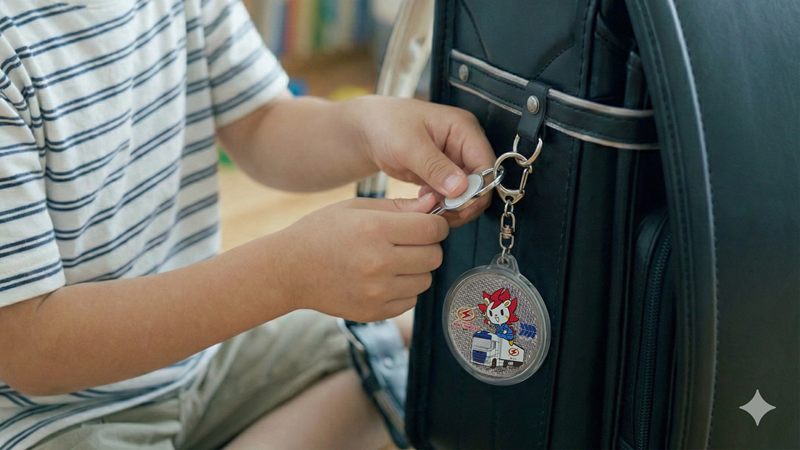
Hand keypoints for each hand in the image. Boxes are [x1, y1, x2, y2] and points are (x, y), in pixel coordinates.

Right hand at [275, 194, 445, 321]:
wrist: (288, 270)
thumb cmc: (321, 232)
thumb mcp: (356, 208)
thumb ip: (398, 207)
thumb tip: (434, 207)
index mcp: (375, 230)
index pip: (432, 229)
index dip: (435, 224)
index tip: (427, 224)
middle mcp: (379, 263)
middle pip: (434, 256)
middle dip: (428, 246)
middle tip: (409, 242)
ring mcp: (377, 292)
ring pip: (426, 280)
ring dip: (417, 269)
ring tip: (394, 261)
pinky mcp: (375, 312)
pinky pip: (410, 301)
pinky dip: (404, 290)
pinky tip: (384, 279)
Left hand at [345, 96, 494, 226]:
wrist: (369, 131)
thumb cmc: (387, 125)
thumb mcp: (409, 145)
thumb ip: (435, 167)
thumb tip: (461, 188)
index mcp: (464, 129)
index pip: (486, 164)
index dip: (478, 189)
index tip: (460, 206)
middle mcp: (465, 145)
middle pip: (480, 182)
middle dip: (464, 201)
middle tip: (442, 212)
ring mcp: (455, 161)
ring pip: (467, 193)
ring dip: (451, 206)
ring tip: (430, 207)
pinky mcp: (443, 175)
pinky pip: (451, 196)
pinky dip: (441, 204)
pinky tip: (424, 201)